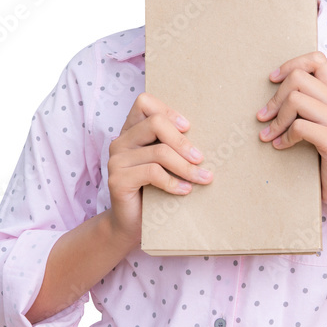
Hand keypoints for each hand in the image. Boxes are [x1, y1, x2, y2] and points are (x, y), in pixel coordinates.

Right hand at [106, 92, 212, 246]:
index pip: (144, 103)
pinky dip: (174, 182)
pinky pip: (153, 173)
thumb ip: (172, 146)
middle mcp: (120, 141)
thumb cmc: (153, 191)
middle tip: (201, 159)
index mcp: (131, 131)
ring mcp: (116, 160)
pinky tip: (185, 191)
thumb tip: (210, 135)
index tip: (189, 128)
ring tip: (202, 178)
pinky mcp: (118, 180)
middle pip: (155, 123)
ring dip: (186, 167)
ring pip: (159, 152)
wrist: (130, 224)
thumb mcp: (164, 163)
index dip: (168, 111)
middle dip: (183, 142)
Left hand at [256, 51, 326, 207]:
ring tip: (269, 134)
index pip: (317, 59)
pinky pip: (299, 126)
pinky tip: (280, 146)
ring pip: (296, 100)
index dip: (291, 64)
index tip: (273, 80)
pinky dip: (284, 136)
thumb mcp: (318, 121)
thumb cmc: (325, 153)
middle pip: (299, 78)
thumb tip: (274, 86)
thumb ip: (306, 102)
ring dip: (276, 119)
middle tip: (264, 116)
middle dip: (275, 97)